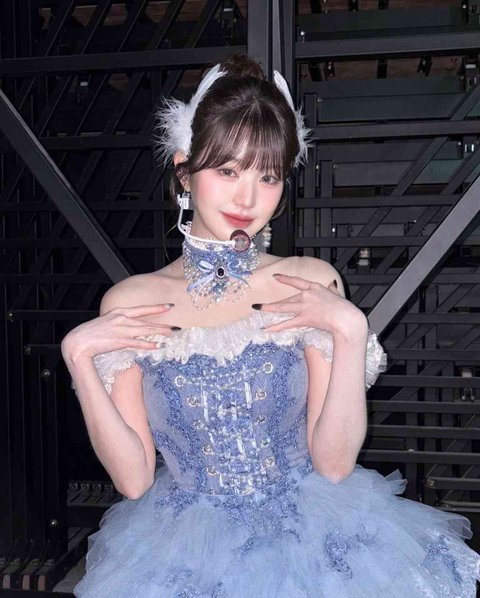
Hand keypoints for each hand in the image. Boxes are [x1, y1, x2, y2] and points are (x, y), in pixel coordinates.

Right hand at [61, 303, 179, 362]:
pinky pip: (137, 343)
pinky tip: (158, 346)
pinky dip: (148, 345)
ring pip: (145, 331)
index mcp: (118, 312)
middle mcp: (121, 319)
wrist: (77, 342)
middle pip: (147, 322)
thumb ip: (119, 323)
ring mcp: (120, 330)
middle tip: (177, 327)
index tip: (169, 306)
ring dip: (160, 333)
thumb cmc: (90, 333)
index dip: (156, 308)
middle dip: (163, 325)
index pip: (142, 309)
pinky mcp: (118, 341)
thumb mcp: (106, 323)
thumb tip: (130, 326)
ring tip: (172, 335)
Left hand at [256, 273, 366, 335]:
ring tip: (257, 308)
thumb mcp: (337, 294)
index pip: (297, 281)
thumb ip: (332, 289)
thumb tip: (332, 283)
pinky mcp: (303, 319)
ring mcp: (303, 307)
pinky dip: (275, 327)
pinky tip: (265, 329)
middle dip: (272, 303)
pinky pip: (286, 324)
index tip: (276, 276)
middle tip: (258, 304)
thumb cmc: (345, 308)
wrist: (345, 318)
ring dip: (268, 308)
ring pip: (281, 307)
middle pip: (286, 299)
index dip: (285, 279)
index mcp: (315, 288)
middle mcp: (306, 295)